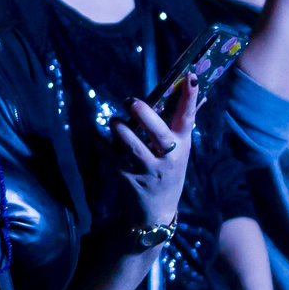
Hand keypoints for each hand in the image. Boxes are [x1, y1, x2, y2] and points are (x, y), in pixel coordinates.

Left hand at [114, 82, 200, 230]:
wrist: (156, 212)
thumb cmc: (166, 172)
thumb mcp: (178, 152)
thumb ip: (176, 125)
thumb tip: (185, 88)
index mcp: (182, 146)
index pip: (188, 118)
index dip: (189, 98)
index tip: (189, 77)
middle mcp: (170, 159)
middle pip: (160, 134)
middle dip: (145, 115)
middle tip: (130, 101)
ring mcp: (150, 171)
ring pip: (134, 147)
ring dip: (121, 131)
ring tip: (114, 121)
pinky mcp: (131, 181)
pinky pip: (115, 160)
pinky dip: (105, 148)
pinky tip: (100, 139)